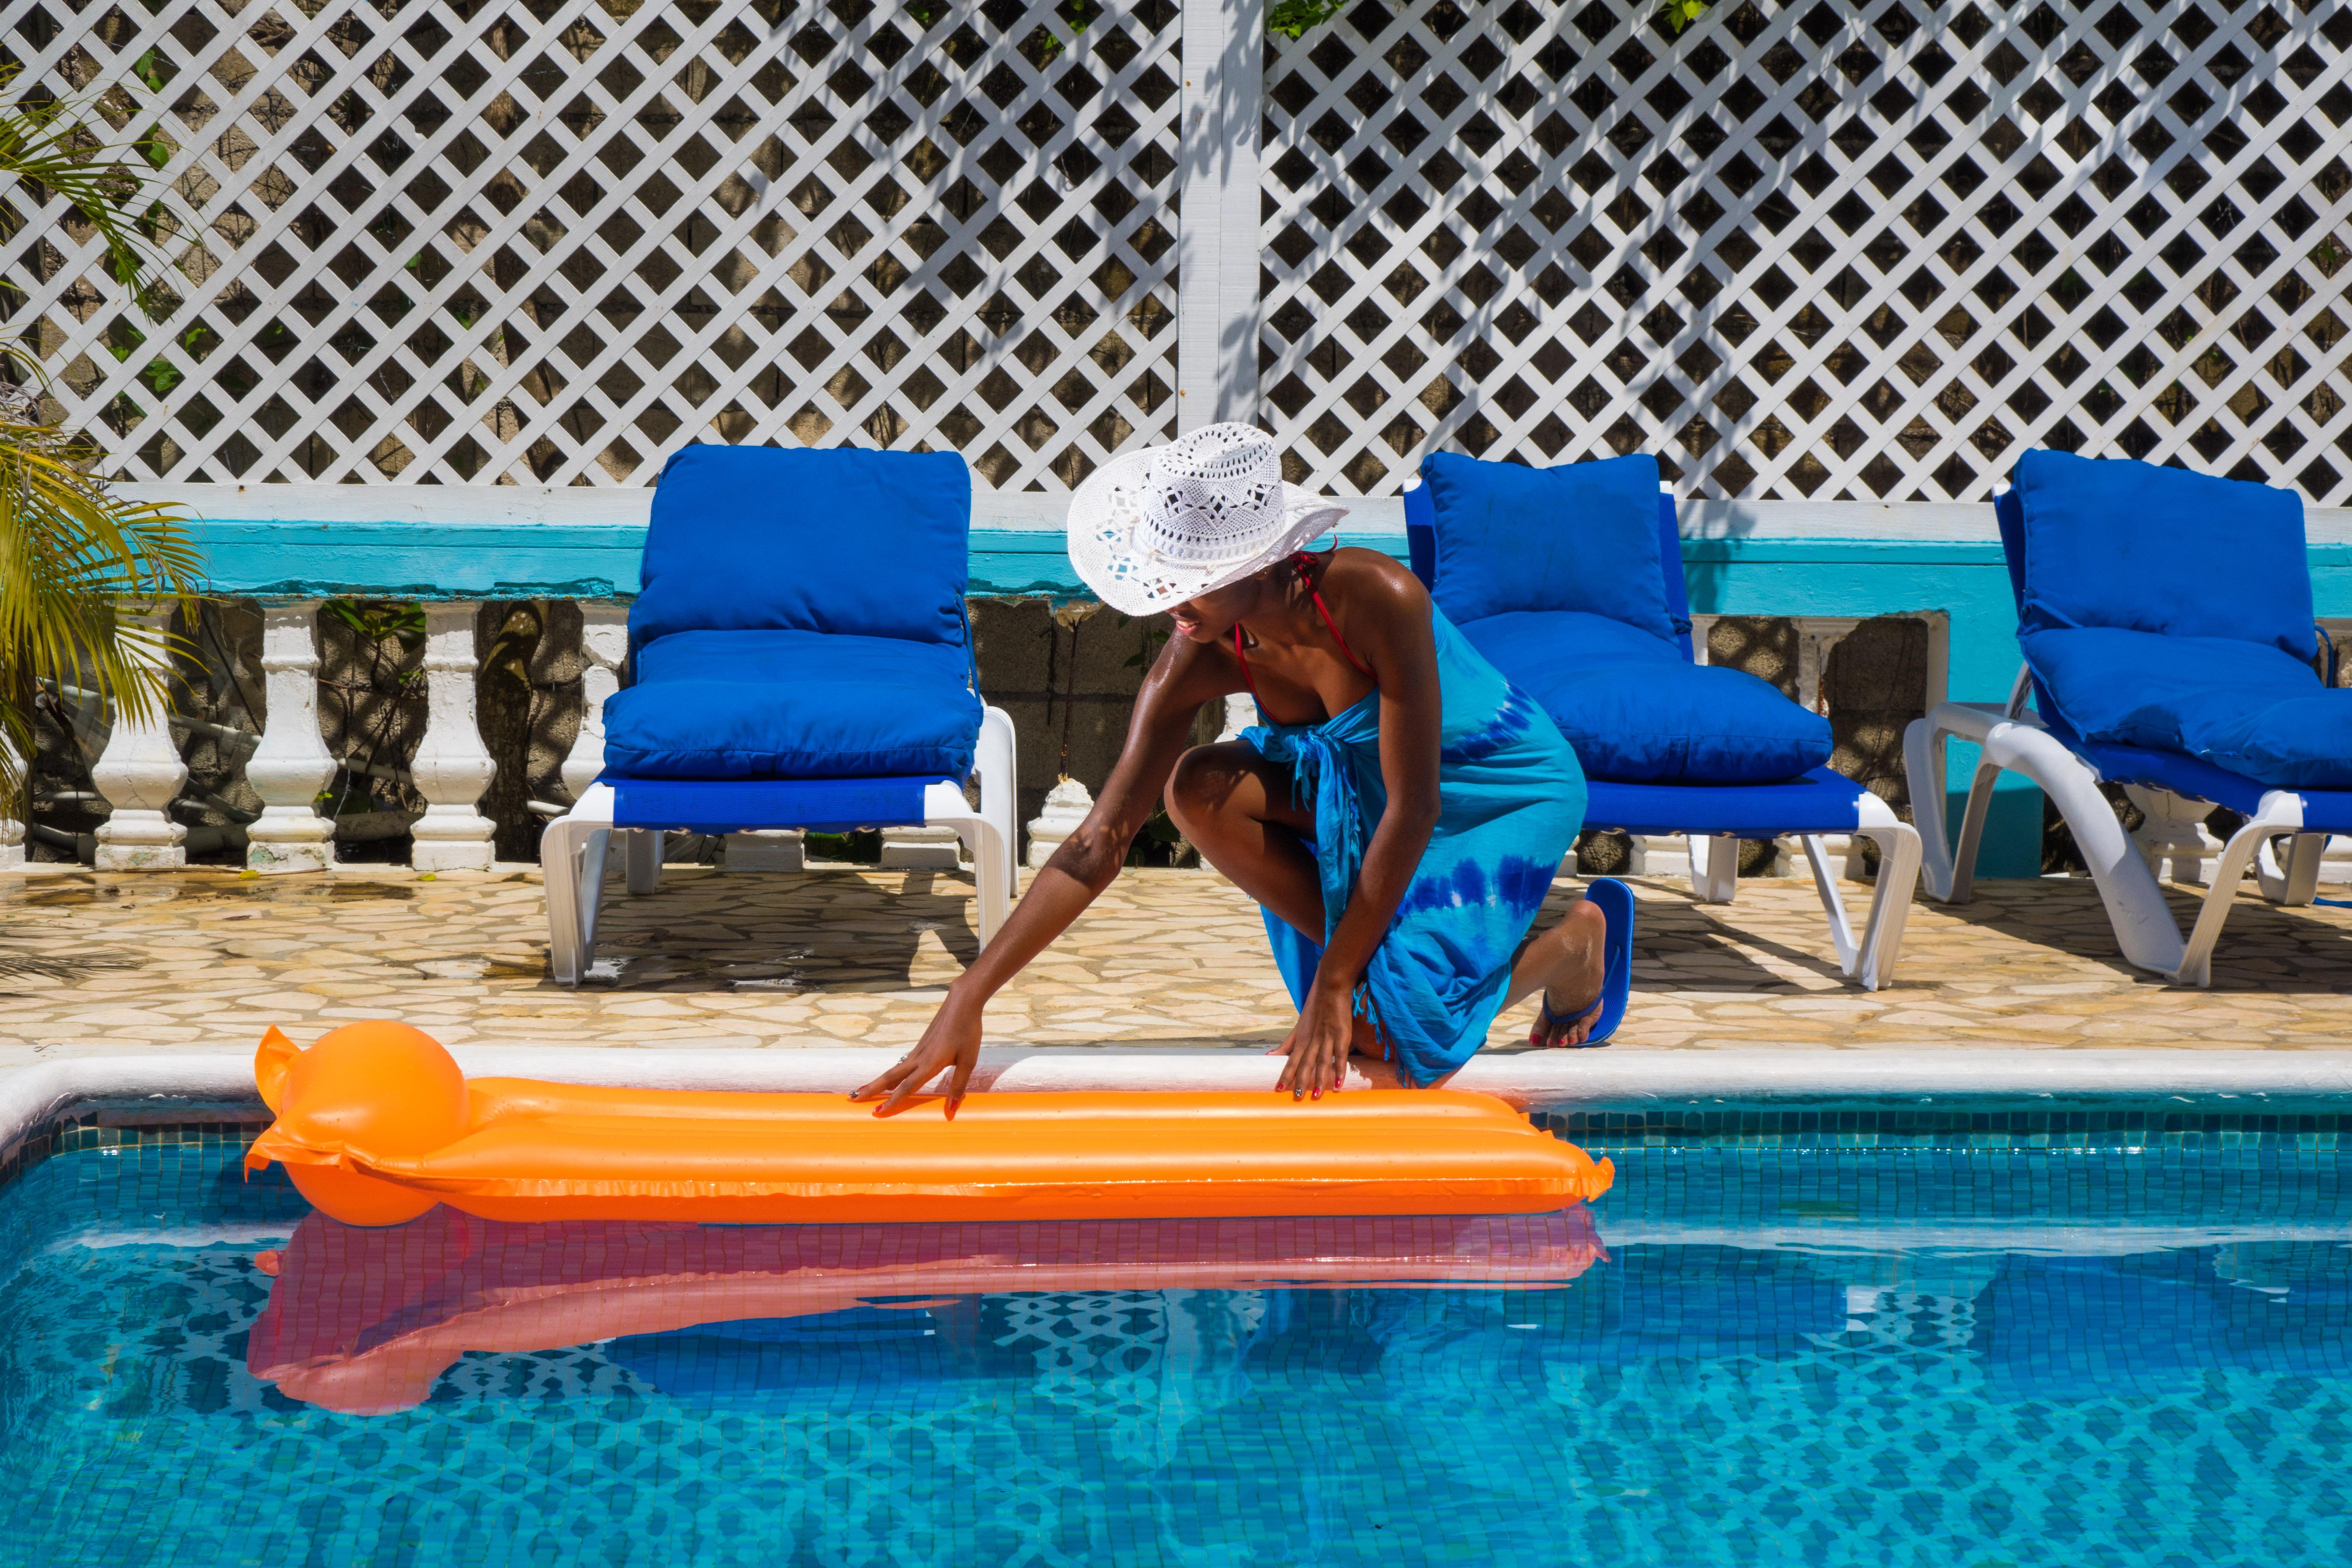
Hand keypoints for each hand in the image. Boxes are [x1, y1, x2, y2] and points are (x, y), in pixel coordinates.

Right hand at [852, 992, 982, 1115]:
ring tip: (864, 1090)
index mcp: (930, 1063)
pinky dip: (891, 1074)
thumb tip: (951, 1111)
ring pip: (894, 1069)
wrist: (961, 1003)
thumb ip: (958, 1086)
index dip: (892, 1101)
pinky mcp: (920, 1045)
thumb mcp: (968, 1062)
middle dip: (871, 1089)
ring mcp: (918, 1050)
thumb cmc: (968, 1032)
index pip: (907, 1086)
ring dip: (878, 1081)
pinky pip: (902, 1063)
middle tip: (853, 1098)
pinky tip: (890, 1079)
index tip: (877, 1112)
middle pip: (890, 1076)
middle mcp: (919, 1057)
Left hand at [1269, 982, 1355, 1099]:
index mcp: (1301, 1039)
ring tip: (1317, 1095)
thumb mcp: (1298, 1027)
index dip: (1285, 1074)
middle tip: (1296, 1097)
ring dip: (1319, 1079)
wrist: (1330, 987)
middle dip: (1300, 1080)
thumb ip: (1287, 1044)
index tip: (1277, 1089)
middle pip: (1305, 1063)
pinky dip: (1340, 1070)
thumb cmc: (1314, 1008)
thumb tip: (1269, 1056)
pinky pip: (1340, 1055)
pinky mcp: (1342, 1035)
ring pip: (1321, 1062)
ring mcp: (1327, 1038)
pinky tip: (1339, 1083)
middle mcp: (1312, 1040)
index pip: (1291, 1060)